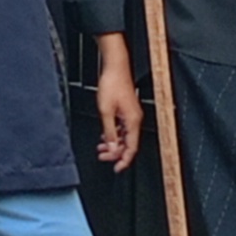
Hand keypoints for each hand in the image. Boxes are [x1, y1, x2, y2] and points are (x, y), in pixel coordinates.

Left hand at [93, 46, 140, 169]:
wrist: (115, 67)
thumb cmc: (112, 84)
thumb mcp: (106, 111)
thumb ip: (109, 132)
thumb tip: (112, 148)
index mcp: (133, 121)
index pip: (132, 148)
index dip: (124, 160)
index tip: (116, 169)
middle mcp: (135, 119)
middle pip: (128, 144)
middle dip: (115, 153)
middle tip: (102, 157)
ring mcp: (132, 115)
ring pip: (125, 137)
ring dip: (114, 144)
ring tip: (101, 148)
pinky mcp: (127, 110)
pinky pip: (123, 128)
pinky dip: (114, 135)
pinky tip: (105, 136)